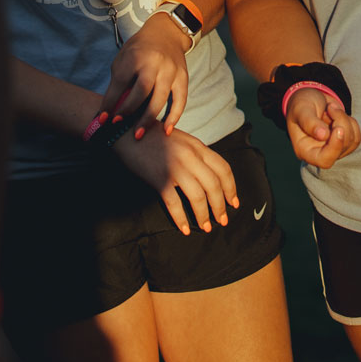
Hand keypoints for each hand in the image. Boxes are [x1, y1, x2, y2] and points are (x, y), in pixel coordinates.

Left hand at [99, 13, 189, 136]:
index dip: (110, 102)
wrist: (166, 33)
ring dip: (148, 118)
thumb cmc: (139, 50)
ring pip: (160, 98)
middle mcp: (154, 63)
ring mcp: (171, 70)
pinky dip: (174, 117)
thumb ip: (119, 84)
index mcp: (135, 56)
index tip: (103, 119)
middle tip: (118, 125)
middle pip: (142, 91)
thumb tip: (111, 111)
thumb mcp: (123, 60)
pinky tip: (166, 130)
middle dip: (128, 110)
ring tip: (138, 135)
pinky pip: (180, 100)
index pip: (120, 83)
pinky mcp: (183, 77)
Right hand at [114, 126, 237, 235]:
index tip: (234, 202)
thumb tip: (211, 176)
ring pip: (198, 196)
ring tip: (206, 227)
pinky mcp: (159, 179)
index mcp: (198, 147)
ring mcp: (175, 168)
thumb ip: (197, 155)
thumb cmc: (155, 137)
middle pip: (214, 185)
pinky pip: (174, 203)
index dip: (231, 188)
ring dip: (204, 215)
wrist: (127, 133)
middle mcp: (190, 157)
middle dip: (220, 206)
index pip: (223, 169)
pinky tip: (184, 228)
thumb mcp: (182, 140)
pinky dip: (181, 218)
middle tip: (223, 220)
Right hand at [285, 87, 360, 168]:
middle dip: (342, 124)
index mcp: (304, 150)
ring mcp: (333, 149)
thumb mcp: (301, 110)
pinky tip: (338, 114)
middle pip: (341, 148)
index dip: (335, 147)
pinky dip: (351, 122)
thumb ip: (309, 122)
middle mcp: (320, 153)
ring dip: (345, 120)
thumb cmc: (301, 105)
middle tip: (330, 107)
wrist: (309, 99)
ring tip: (331, 108)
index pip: (324, 160)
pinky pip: (356, 137)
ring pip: (351, 141)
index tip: (338, 128)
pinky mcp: (343, 143)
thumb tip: (323, 136)